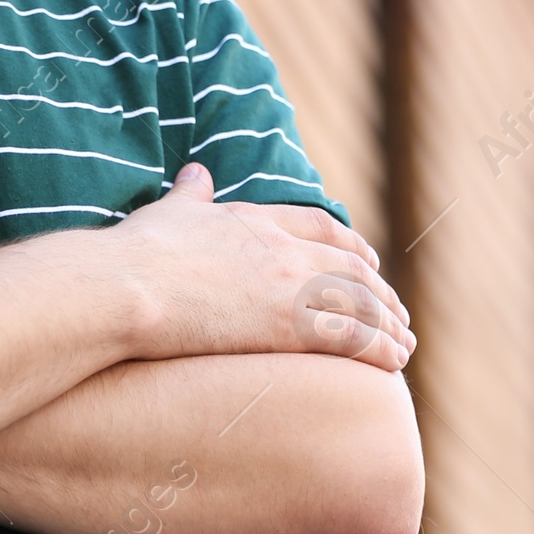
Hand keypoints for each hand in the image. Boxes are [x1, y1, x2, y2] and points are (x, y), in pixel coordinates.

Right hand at [115, 163, 414, 370]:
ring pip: (360, 304)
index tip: (369, 259)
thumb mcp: (170, 210)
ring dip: (389, 324)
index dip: (352, 244)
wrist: (128, 286)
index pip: (321, 227)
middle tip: (397, 310)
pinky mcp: (287, 327)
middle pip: (351, 267)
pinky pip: (352, 339)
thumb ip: (191, 192)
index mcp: (257, 219)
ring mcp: (289, 288)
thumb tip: (197, 171)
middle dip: (380, 290)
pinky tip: (395, 362)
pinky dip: (381, 349)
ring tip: (405, 343)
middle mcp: (283, 251)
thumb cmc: (138, 252)